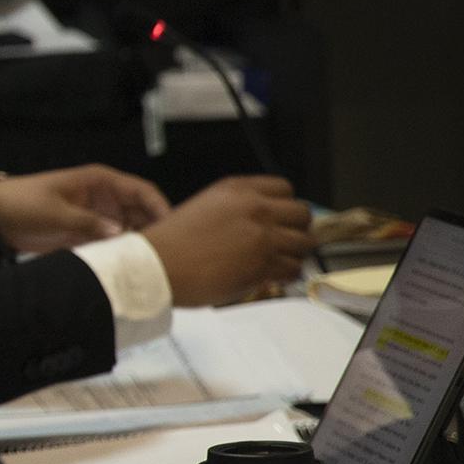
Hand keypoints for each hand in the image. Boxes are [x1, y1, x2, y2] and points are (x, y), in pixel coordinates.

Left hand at [0, 164, 171, 253]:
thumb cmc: (22, 202)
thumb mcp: (55, 212)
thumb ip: (87, 223)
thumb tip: (119, 233)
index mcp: (100, 182)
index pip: (141, 191)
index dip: (160, 206)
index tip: (174, 226)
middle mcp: (104, 199)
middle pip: (141, 213)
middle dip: (154, 230)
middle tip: (165, 253)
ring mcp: (96, 218)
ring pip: (129, 231)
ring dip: (137, 245)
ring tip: (149, 265)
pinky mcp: (86, 236)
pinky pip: (111, 244)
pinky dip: (119, 254)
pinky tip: (127, 269)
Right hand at [140, 176, 312, 306]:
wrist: (159, 266)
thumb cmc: (172, 243)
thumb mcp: (205, 206)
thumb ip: (237, 208)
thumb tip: (260, 222)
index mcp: (238, 190)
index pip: (285, 188)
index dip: (286, 205)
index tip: (282, 217)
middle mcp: (255, 209)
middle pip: (301, 214)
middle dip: (297, 228)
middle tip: (287, 240)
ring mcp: (262, 236)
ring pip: (303, 243)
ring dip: (294, 253)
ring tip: (281, 261)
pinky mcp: (263, 264)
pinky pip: (293, 269)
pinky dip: (287, 274)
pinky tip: (275, 275)